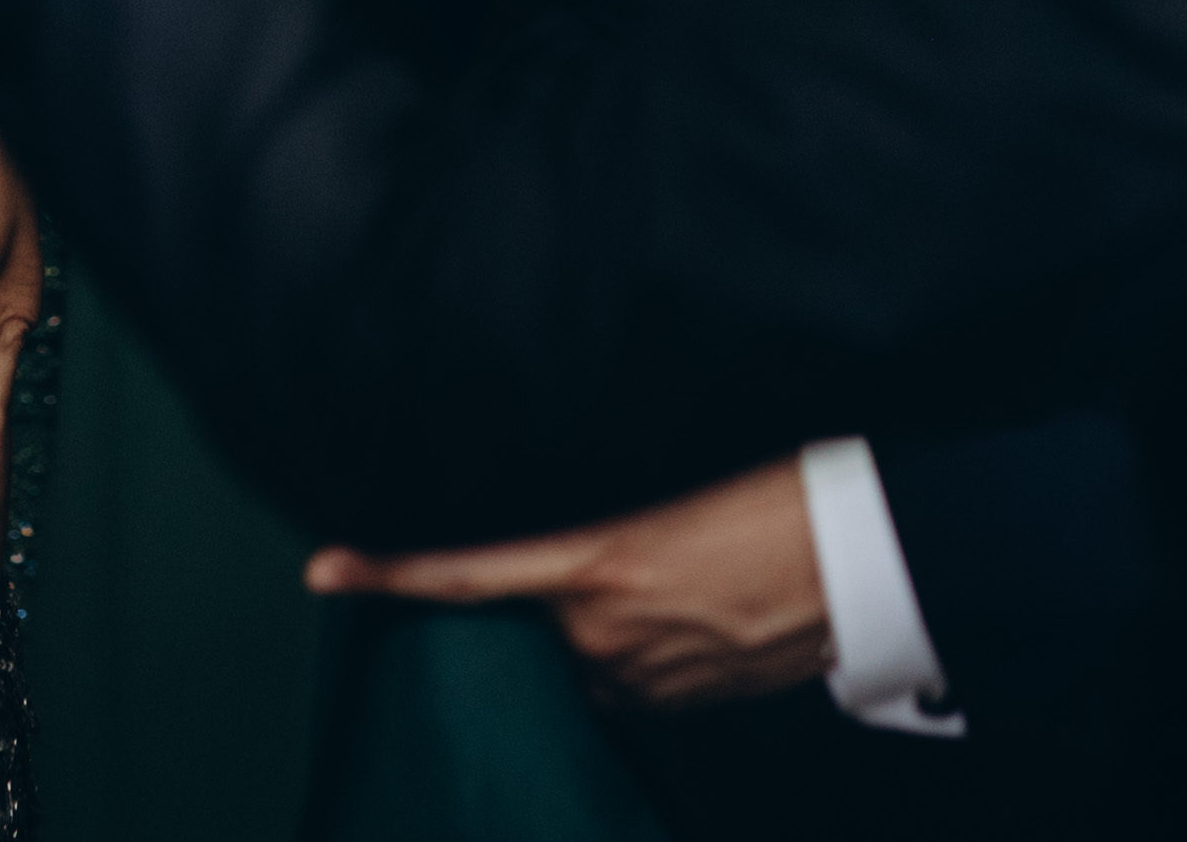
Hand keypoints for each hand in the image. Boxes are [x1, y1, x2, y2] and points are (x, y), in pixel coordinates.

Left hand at [311, 455, 833, 709]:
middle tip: (546, 562)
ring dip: (568, 631)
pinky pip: (620, 683)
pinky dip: (616, 654)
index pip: (462, 575)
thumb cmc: (776, 495)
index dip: (384, 575)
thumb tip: (557, 533)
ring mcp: (645, 677)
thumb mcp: (670, 486)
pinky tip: (659, 608)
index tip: (317, 571)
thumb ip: (594, 523)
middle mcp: (604, 634)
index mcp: (593, 564)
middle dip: (504, 608)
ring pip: (566, 658)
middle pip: (510, 626)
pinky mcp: (683, 700)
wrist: (868, 561)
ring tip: (631, 575)